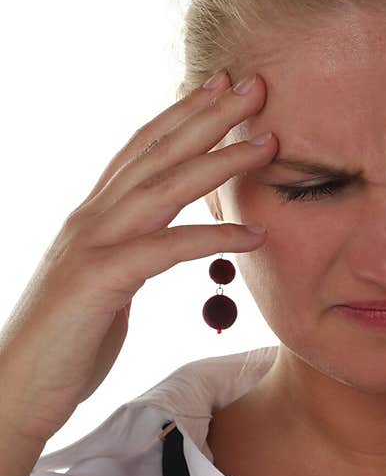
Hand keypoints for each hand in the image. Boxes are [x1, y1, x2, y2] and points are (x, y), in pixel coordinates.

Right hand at [0, 71, 276, 442]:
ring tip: (269, 142)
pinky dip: (213, 236)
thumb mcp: (107, 280)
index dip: (182, 113)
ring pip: (164, 186)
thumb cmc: (68, 339)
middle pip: (157, 152)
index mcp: (94, 215)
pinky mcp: (98, 279)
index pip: (142, 149)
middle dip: (208, 115)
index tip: (221, 87)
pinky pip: (166, 248)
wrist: (13, 390)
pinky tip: (255, 234)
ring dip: (220, 161)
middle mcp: (91, 217)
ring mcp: (92, 244)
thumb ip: (132, 250)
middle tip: (254, 85)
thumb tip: (161, 239)